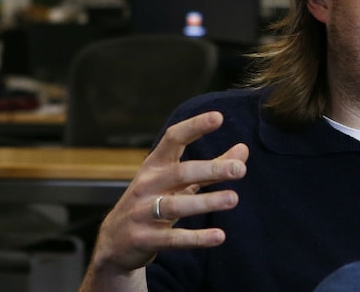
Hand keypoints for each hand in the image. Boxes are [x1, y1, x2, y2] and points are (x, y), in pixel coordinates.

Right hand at [90, 111, 248, 274]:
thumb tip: (244, 150)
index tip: (218, 117)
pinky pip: (173, 238)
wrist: (115, 241)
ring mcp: (142, 212)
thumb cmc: (153, 201)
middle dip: (210, 169)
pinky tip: (219, 236)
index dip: (194, 127)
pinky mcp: (144, 239)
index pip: (173, 139)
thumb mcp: (179, 181)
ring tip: (233, 198)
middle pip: (180, 172)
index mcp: (156, 165)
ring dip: (206, 202)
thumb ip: (212, 166)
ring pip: (175, 205)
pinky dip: (196, 238)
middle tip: (240, 169)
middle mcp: (147, 185)